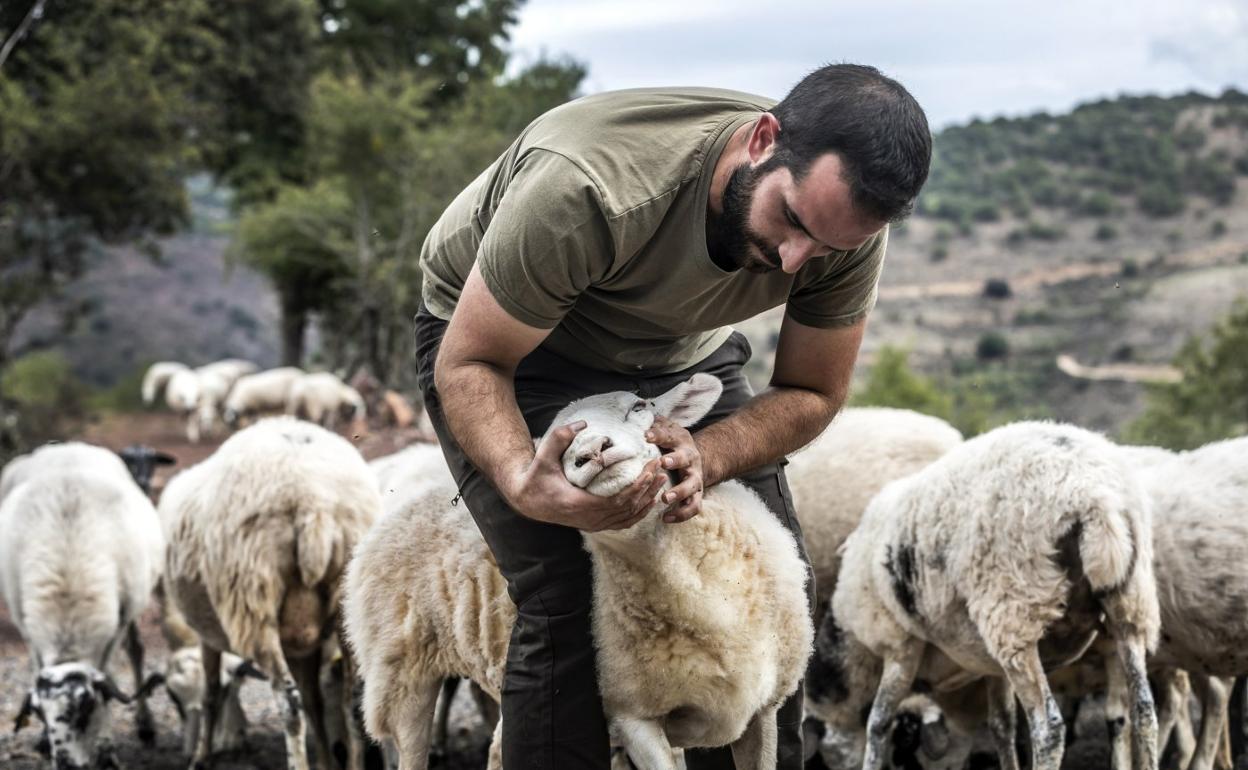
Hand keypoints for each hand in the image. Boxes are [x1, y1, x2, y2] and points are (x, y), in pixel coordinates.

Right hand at [502, 421, 666, 531]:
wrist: (527, 499)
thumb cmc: (537, 476)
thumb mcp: (544, 455)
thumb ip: (560, 438)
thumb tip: (582, 424)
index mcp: (579, 505)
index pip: (618, 500)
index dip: (637, 487)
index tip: (650, 470)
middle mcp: (589, 519)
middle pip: (628, 509)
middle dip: (648, 489)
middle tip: (661, 469)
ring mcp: (592, 524)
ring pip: (628, 518)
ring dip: (647, 500)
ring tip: (661, 482)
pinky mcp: (594, 525)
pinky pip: (622, 523)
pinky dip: (638, 513)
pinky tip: (649, 501)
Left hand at [645, 415, 704, 522]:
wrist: (695, 460)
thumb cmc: (673, 445)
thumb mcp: (667, 431)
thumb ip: (656, 426)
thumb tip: (640, 418)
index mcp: (681, 442)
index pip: (670, 436)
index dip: (659, 435)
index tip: (647, 436)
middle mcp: (691, 459)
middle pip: (685, 459)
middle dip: (675, 460)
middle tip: (663, 463)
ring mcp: (695, 479)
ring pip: (692, 487)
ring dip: (680, 493)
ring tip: (665, 499)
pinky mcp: (696, 496)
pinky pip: (692, 508)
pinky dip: (681, 514)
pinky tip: (665, 518)